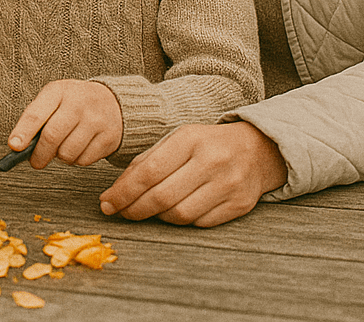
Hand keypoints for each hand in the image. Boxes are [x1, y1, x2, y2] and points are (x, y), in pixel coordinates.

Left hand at [8, 80, 122, 168]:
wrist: (112, 101)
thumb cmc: (74, 102)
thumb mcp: (54, 98)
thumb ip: (37, 118)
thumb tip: (19, 145)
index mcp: (59, 91)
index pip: (36, 113)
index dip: (23, 132)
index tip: (14, 146)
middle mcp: (78, 103)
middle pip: (51, 137)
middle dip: (39, 154)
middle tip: (36, 161)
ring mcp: (95, 120)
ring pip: (67, 153)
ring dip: (60, 157)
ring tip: (63, 147)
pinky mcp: (108, 137)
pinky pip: (84, 161)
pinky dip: (76, 160)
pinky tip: (79, 147)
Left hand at [98, 121, 288, 227]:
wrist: (256, 149)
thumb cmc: (206, 144)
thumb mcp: (177, 139)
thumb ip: (148, 161)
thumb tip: (116, 191)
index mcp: (190, 139)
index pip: (149, 171)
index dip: (124, 191)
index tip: (107, 202)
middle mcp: (211, 161)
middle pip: (162, 196)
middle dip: (134, 208)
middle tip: (120, 212)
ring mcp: (227, 185)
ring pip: (180, 214)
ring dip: (157, 217)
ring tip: (146, 210)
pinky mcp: (239, 205)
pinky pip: (200, 223)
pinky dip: (181, 222)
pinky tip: (172, 213)